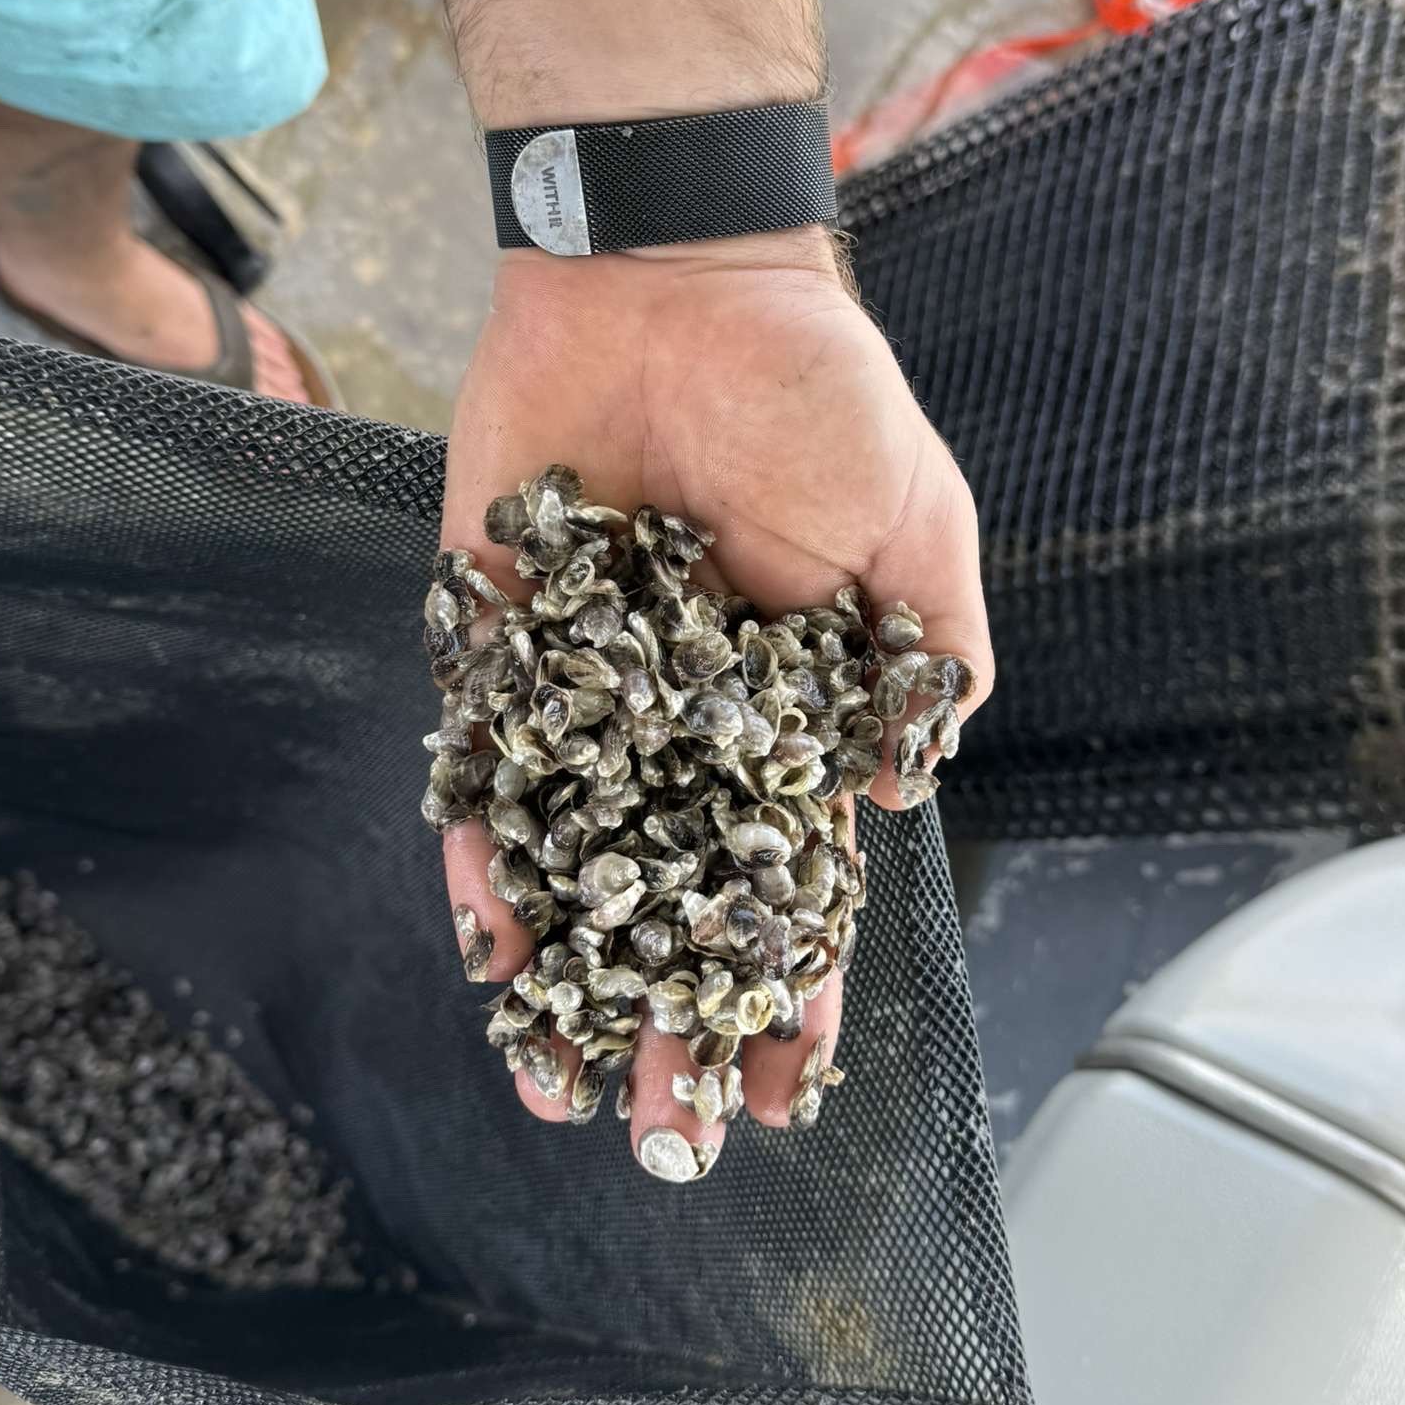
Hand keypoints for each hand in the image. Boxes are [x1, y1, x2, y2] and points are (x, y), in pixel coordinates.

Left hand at [439, 229, 993, 1165]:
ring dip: (570, 974)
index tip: (788, 1085)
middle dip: (673, 1011)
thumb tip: (897, 799)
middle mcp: (685, 722)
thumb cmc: (816, 390)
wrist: (672, 276)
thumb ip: (922, 660)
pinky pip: (484, 766)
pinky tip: (489, 942)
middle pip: (676, 896)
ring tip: (556, 1086)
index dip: (794, 982)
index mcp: (788, 710)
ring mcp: (589, 692)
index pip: (791, 878)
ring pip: (573, 860)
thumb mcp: (917, 522)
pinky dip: (483, 851)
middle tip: (662, 1128)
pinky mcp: (500, 642)